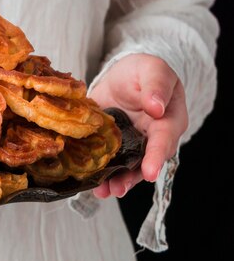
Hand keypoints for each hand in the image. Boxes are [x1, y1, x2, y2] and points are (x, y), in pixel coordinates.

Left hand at [88, 54, 187, 197]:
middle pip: (146, 162)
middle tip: (118, 189)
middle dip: (132, 177)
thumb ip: (156, 86)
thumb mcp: (152, 70)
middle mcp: (153, 138)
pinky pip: (110, 161)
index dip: (156, 156)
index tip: (149, 172)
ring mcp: (133, 145)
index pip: (164, 139)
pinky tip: (91, 182)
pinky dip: (101, 172)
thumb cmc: (142, 72)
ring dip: (116, 181)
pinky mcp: (114, 146)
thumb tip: (156, 108)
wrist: (122, 75)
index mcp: (169, 120)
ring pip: (128, 167)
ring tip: (103, 191)